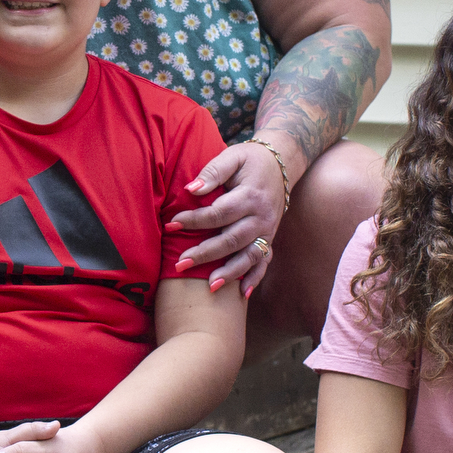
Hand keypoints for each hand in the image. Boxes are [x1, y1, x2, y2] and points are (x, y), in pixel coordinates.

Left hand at [174, 139, 290, 294]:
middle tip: (180, 264)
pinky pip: (264, 262)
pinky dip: (255, 278)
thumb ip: (213, 171)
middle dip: (205, 254)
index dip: (194, 221)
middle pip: (231, 239)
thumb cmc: (250, 160)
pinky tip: (242, 295)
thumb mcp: (233, 156)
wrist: (281, 165)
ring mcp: (268, 231)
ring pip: (249, 256)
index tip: (171, 225)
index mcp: (250, 195)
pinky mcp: (270, 239)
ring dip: (229, 272)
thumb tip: (191, 190)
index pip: (219, 213)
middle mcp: (261, 217)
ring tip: (209, 286)